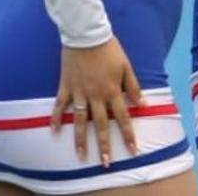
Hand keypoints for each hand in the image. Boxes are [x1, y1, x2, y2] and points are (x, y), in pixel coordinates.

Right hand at [50, 37, 143, 166]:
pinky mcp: (65, 86)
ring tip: (81, 156)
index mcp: (112, 90)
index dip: (129, 134)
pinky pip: (59, 106)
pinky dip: (56, 118)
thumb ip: (133, 86)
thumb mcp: (126, 66)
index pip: (123, 117)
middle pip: (101, 124)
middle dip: (104, 144)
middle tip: (104, 163)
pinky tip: (53, 132)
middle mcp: (95, 95)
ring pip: (80, 120)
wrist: (86, 34)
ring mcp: (79, 92)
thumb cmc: (109, 49)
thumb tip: (143, 104)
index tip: (133, 150)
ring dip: (80, 139)